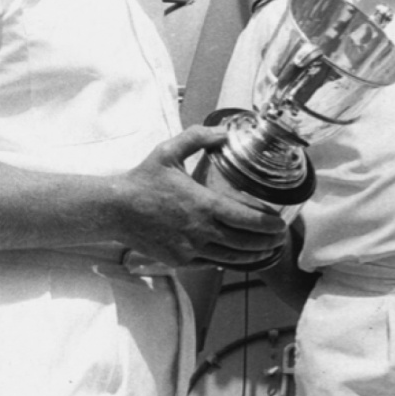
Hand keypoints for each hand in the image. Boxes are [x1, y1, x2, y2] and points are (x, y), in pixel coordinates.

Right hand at [111, 125, 288, 268]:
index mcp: (203, 204)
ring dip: (253, 256)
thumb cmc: (143, 179)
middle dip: (267, 242)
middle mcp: (200, 230)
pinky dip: (229, 262)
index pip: (246, 218)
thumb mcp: (169, 150)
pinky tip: (239, 257)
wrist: (114, 210)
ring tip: (268, 251)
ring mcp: (190, 249)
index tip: (280, 224)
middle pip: (244, 242)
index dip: (267, 224)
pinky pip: (212, 264)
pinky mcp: (179, 261)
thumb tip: (225, 131)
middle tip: (279, 239)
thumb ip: (198, 137)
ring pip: (231, 258)